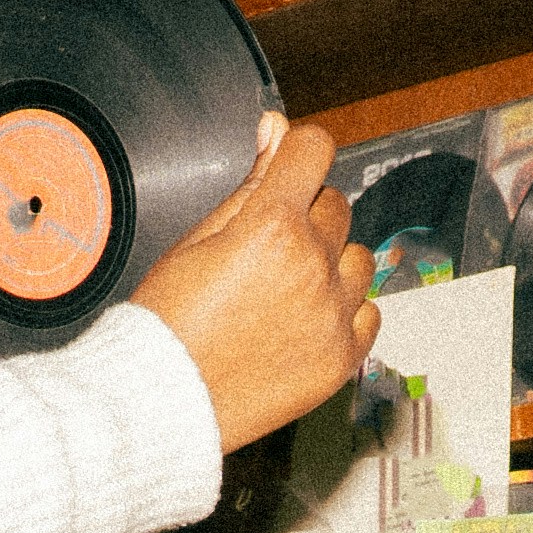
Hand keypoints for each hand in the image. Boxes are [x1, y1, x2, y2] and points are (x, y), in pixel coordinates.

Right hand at [130, 113, 375, 452]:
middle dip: (305, 215)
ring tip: (285, 291)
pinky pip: (369, 312)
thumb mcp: (197, 239)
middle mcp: (311, 265)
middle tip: (265, 251)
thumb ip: (249, 183)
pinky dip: (345, 311)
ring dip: (330, 263)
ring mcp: (332, 314)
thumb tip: (275, 128)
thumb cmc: (168, 323)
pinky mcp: (342, 358)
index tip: (288, 166)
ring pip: (359, 258)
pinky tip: (306, 320)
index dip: (296, 152)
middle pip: (335, 205)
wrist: (164, 404)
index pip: (313, 149)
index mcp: (271, 226)